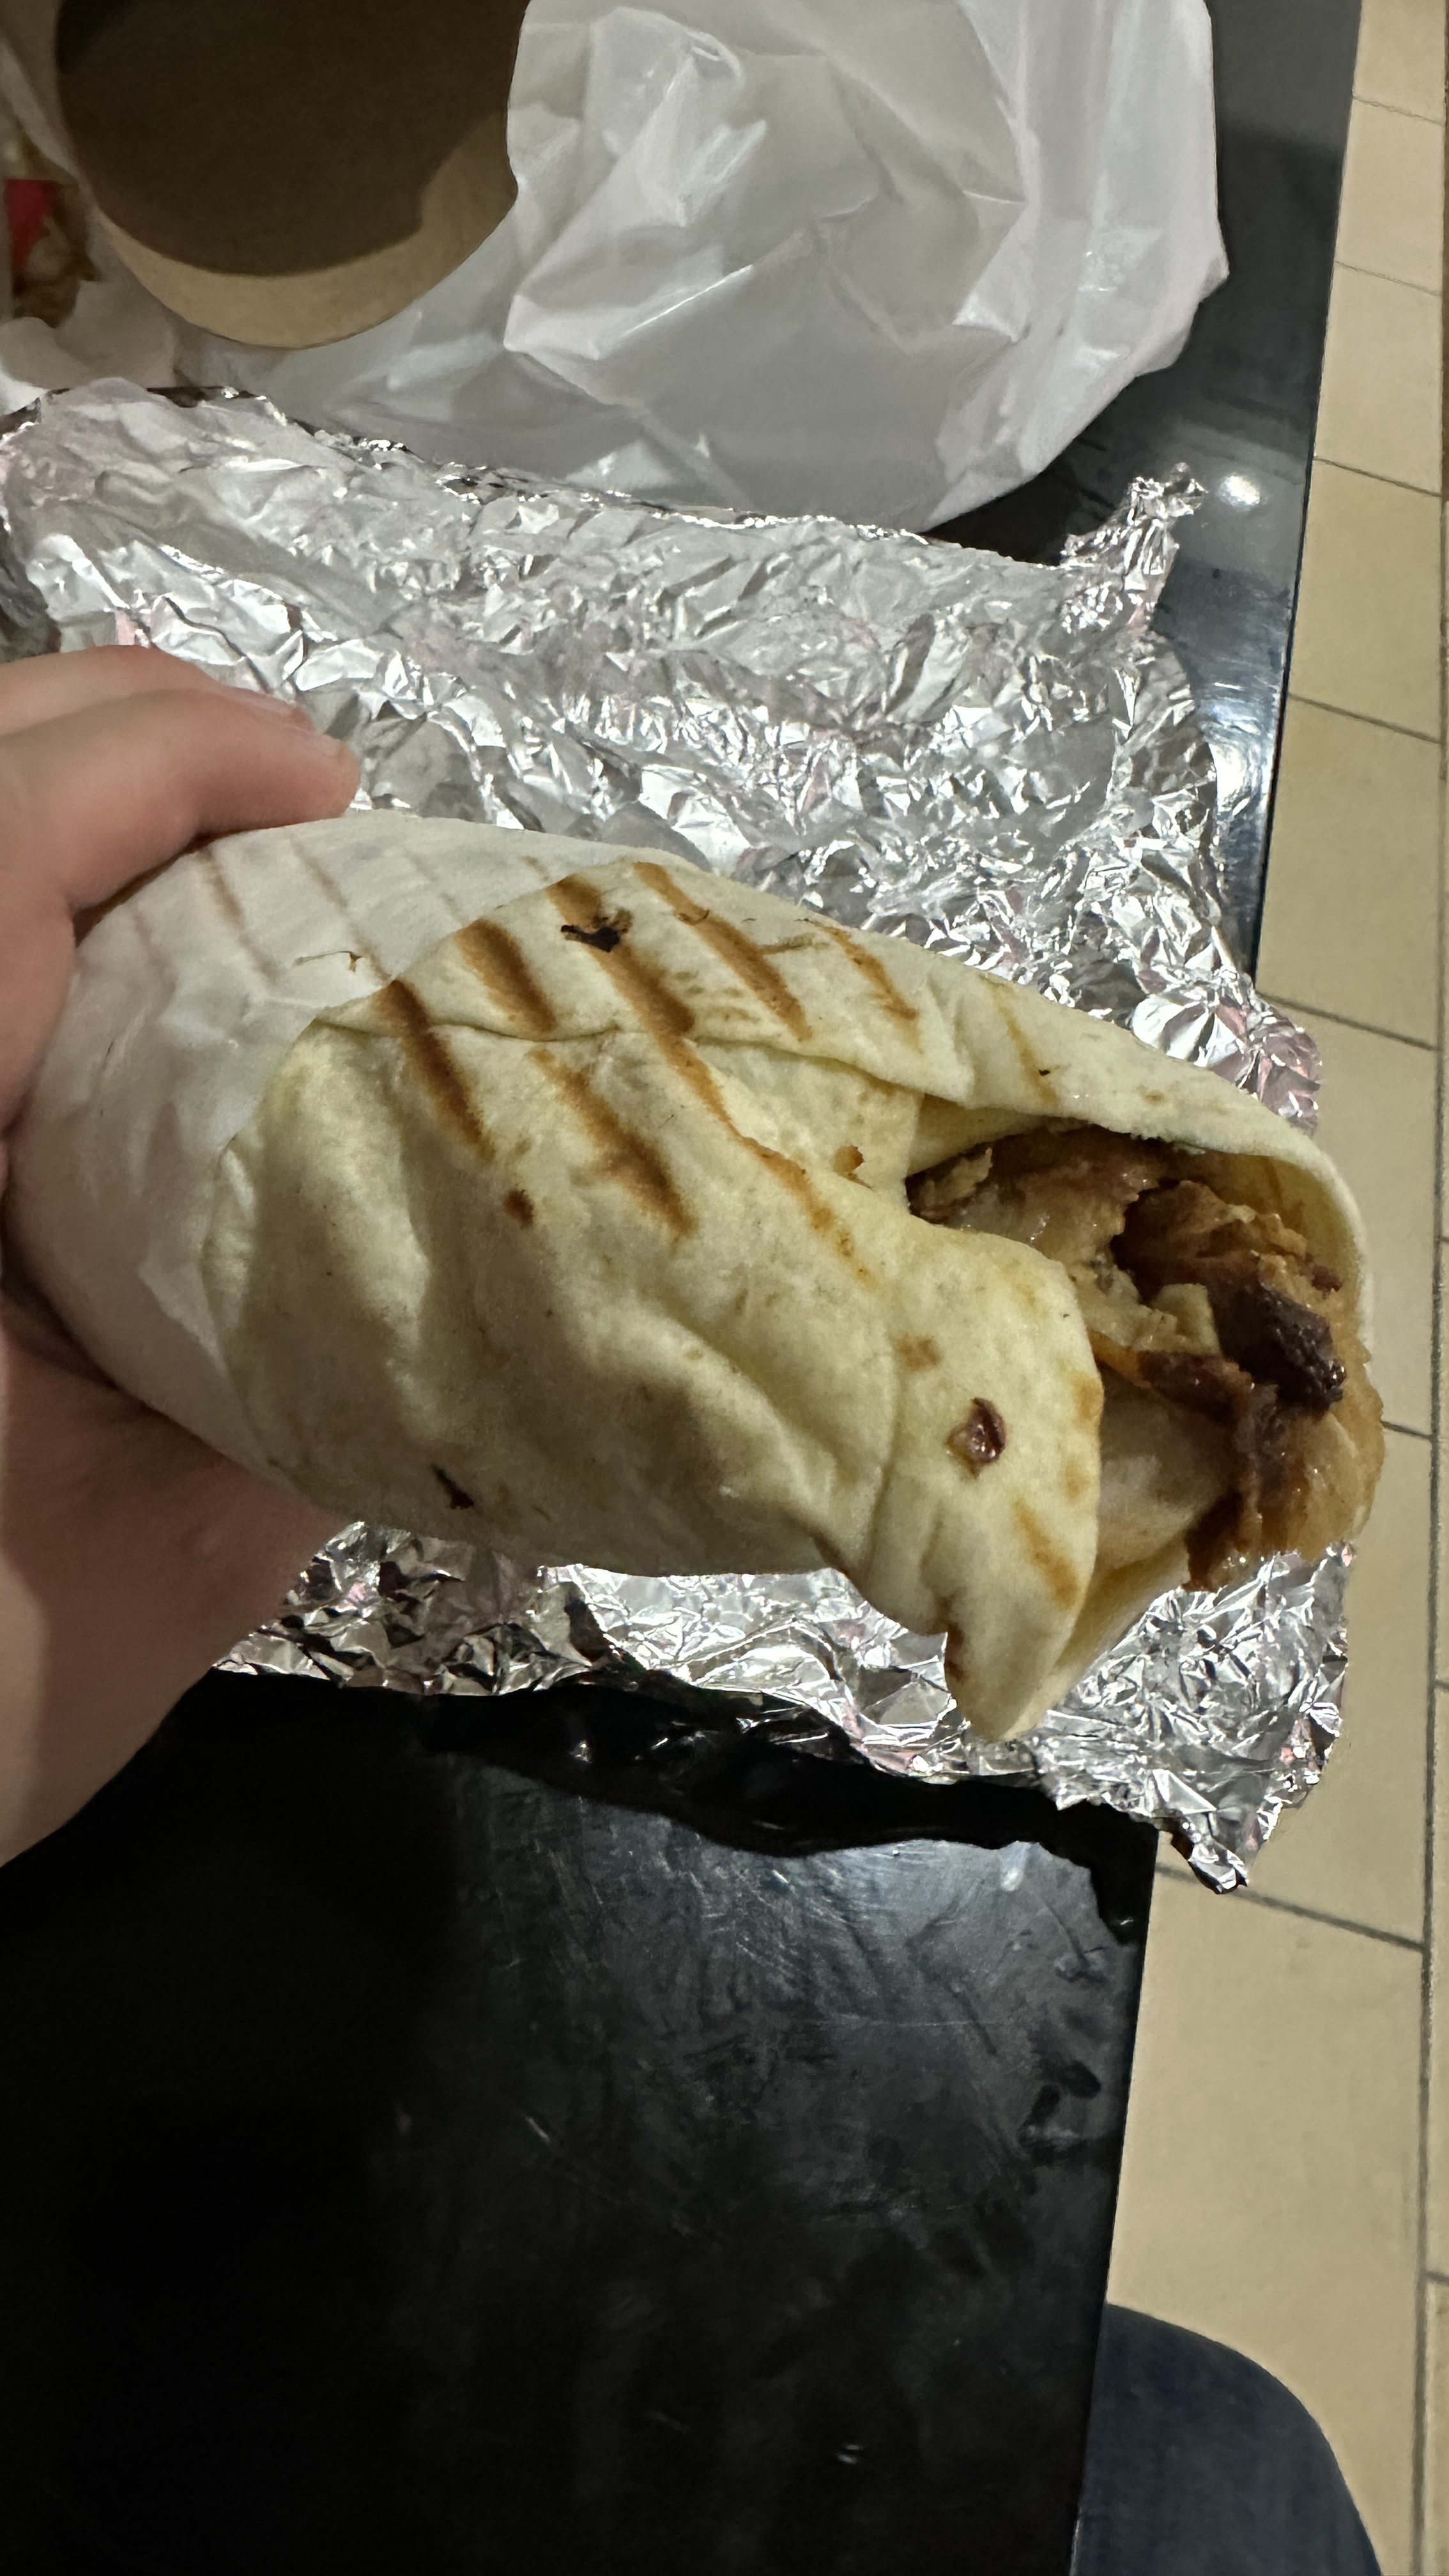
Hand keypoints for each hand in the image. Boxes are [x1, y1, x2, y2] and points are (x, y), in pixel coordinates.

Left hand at [0, 647, 358, 1864]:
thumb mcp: (149, 1566)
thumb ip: (285, 1383)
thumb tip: (426, 1227)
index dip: (167, 759)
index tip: (323, 788)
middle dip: (106, 730)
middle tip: (276, 796)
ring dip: (53, 816)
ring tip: (199, 858)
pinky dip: (25, 943)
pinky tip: (102, 993)